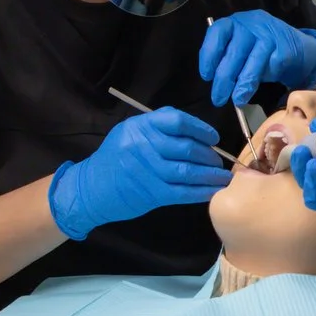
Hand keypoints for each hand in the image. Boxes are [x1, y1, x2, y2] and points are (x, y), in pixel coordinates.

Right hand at [49, 106, 227, 240]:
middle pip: (187, 147)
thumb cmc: (115, 158)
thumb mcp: (129, 132)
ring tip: (223, 176)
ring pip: (189, 171)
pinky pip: (184, 192)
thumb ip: (158, 126)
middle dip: (209, 155)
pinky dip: (202, 191)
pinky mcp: (152, 193)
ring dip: (211, 174)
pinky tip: (213, 190)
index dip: (201, 129)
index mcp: (140, 127)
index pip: (178, 121)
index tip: (213, 137)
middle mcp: (144, 146)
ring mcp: (148, 171)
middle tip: (219, 160)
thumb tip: (196, 130)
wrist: (91, 188)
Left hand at [200, 11, 315, 106]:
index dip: (209, 56)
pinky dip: (259, 83)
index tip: (206, 76)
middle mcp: (252, 25)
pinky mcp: (284, 50)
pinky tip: (252, 91)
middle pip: (234, 52)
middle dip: (224, 79)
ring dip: (242, 85)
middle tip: (218, 98)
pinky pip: (269, 69)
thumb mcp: (241, 45)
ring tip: (237, 100)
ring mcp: (270, 36)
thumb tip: (216, 81)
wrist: (298, 46)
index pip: (217, 34)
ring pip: (252, 63)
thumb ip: (228, 56)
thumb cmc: (261, 48)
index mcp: (236, 22)